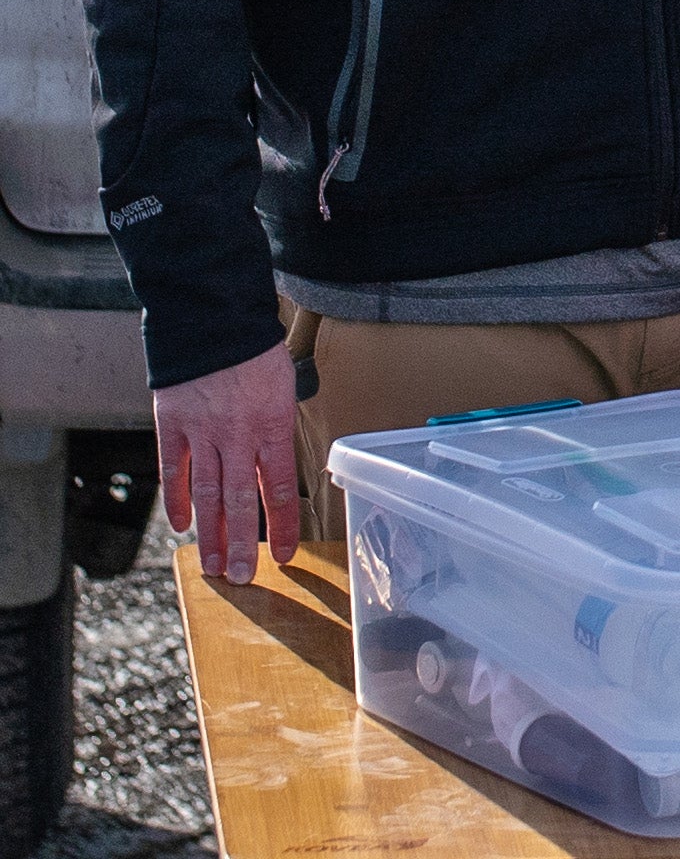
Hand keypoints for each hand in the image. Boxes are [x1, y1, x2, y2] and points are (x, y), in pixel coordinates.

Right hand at [153, 341, 298, 583]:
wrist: (214, 321)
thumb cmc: (256, 354)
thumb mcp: (284, 389)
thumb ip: (277, 431)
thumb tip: (278, 470)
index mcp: (272, 425)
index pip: (282, 486)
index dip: (284, 525)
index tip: (286, 556)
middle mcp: (238, 435)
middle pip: (241, 500)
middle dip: (242, 544)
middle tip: (241, 578)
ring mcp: (202, 433)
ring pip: (208, 494)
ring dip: (210, 534)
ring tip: (212, 566)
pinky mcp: (173, 426)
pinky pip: (175, 471)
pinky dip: (177, 501)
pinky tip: (182, 525)